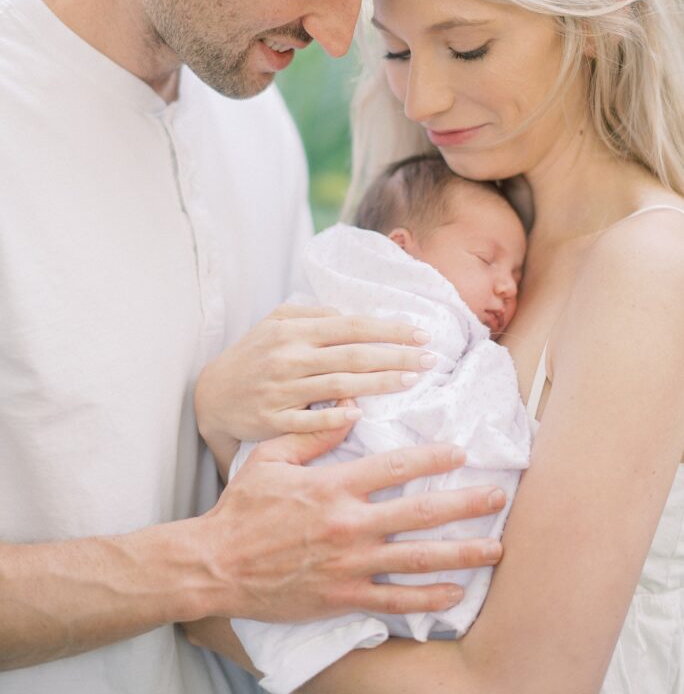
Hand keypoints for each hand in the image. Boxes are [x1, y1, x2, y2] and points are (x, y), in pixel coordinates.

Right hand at [194, 304, 435, 469]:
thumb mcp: (277, 323)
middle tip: (430, 359)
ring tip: (411, 381)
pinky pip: (309, 420)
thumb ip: (315, 315)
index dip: (390, 329)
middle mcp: (290, 356)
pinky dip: (335, 416)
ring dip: (379, 383)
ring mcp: (281, 389)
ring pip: (339, 384)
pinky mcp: (272, 420)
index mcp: (295, 329)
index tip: (422, 333)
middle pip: (353, 354)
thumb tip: (355, 316)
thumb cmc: (254, 355)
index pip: (353, 326)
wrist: (211, 395)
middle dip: (396, 356)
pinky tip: (360, 414)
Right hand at [194, 424, 504, 622]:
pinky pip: (394, 599)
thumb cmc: (242, 509)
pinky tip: (455, 593)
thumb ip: (311, 435)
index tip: (460, 452)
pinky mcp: (343, 596)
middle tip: (497, 497)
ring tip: (495, 548)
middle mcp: (349, 524)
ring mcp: (349, 564)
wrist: (216, 565)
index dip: (432, 458)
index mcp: (333, 487)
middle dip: (465, 504)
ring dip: (461, 552)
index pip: (395, 467)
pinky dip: (428, 598)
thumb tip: (348, 412)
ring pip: (417, 559)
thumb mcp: (269, 459)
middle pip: (420, 512)